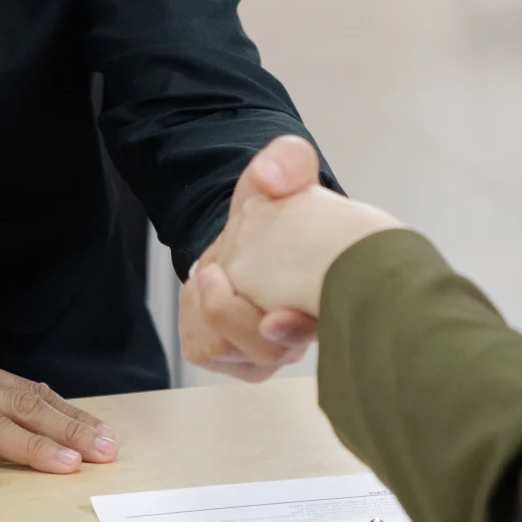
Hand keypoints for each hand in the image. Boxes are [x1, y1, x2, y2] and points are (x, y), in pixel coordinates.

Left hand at [180, 136, 329, 382]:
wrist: (254, 234)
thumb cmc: (278, 214)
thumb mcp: (286, 174)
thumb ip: (287, 161)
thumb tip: (269, 180)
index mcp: (329, 295)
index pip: (317, 328)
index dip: (295, 329)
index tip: (273, 320)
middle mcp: (305, 332)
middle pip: (268, 347)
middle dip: (231, 313)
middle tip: (212, 272)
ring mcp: (273, 351)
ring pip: (229, 349)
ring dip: (207, 305)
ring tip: (214, 271)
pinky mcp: (236, 360)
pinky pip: (204, 350)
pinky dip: (193, 316)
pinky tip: (207, 289)